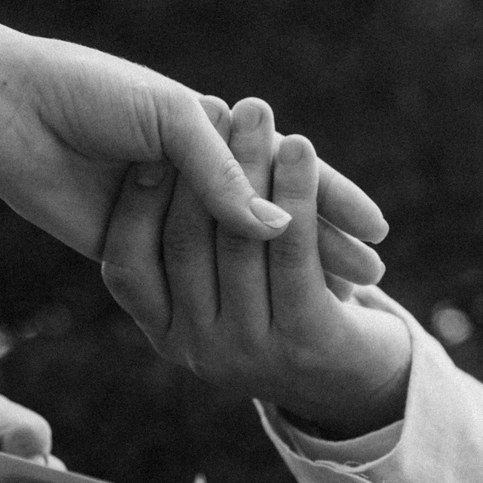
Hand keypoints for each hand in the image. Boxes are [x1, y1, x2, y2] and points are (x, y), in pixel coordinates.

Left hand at [0, 30, 388, 287]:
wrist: (3, 108)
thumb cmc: (88, 95)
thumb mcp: (171, 119)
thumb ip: (224, 176)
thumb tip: (279, 232)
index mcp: (204, 128)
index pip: (282, 171)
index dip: (331, 199)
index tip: (376, 231)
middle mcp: (184, 173)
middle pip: (266, 216)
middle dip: (320, 242)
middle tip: (370, 277)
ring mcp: (154, 211)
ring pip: (229, 249)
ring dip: (278, 271)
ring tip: (328, 298)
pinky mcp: (119, 244)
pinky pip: (178, 271)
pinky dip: (217, 286)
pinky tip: (252, 307)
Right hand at [102, 98, 411, 438]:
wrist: (356, 382)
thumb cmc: (282, 310)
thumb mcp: (224, 285)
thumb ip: (186, 242)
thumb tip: (147, 159)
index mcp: (165, 334)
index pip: (126, 264)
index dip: (136, 198)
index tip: (150, 137)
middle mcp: (199, 351)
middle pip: (186, 242)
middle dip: (196, 164)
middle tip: (211, 101)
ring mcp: (252, 350)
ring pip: (241, 236)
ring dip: (251, 163)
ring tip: (257, 109)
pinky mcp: (306, 337)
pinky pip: (293, 248)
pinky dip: (298, 190)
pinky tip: (301, 145)